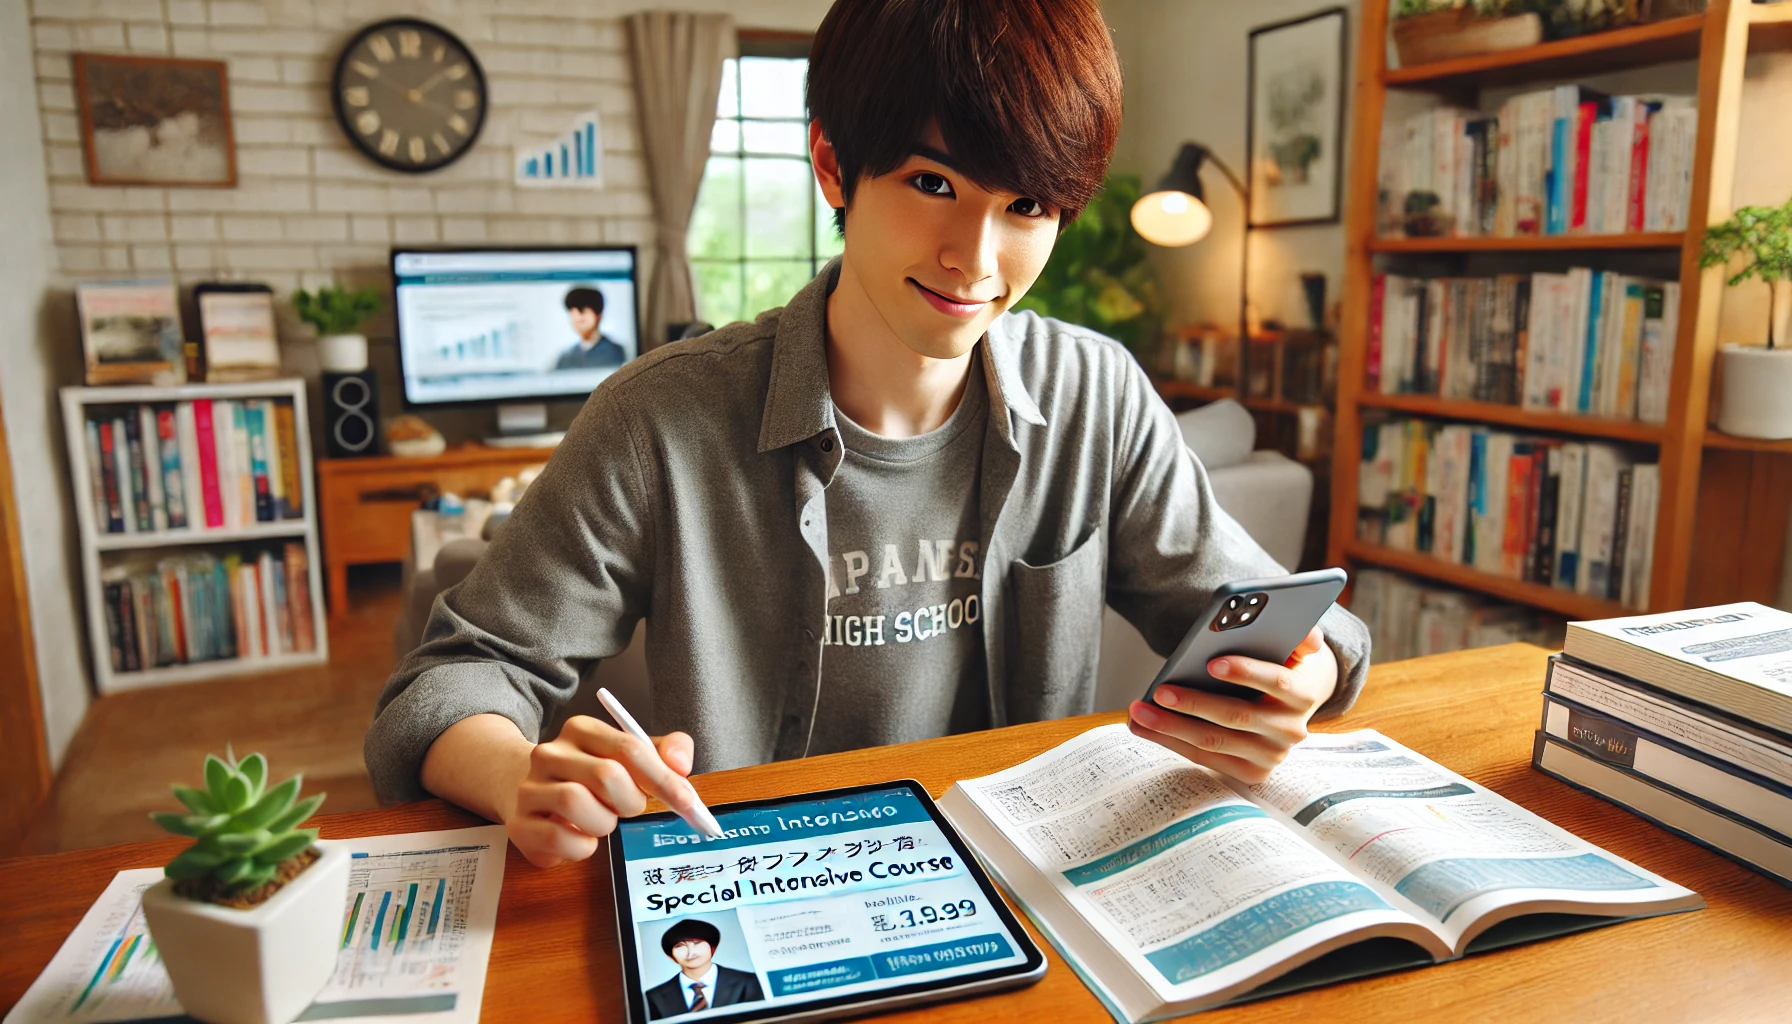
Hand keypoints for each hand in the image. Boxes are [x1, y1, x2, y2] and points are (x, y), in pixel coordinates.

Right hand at [507, 716, 695, 868]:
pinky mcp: (519, 824)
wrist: (526, 791)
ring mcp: (530, 787)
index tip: (688, 802)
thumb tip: (681, 765)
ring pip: (577, 804)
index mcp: (581, 730)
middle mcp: (550, 753)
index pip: (629, 747)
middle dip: (631, 801)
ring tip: (601, 821)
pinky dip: (582, 847)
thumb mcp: (628, 756)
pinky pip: (559, 839)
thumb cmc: (589, 776)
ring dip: (604, 824)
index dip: (663, 778)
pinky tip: (581, 838)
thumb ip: (663, 753)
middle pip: (606, 775)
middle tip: (630, 808)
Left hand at [1127, 626, 1337, 784]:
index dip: (1246, 672)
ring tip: (1138, 711)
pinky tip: (1144, 727)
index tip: (1212, 662)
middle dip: (1195, 704)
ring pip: (1214, 741)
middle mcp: (1290, 731)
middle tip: (1160, 691)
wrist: (1287, 709)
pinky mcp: (1250, 772)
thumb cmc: (1278, 669)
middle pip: (1236, 716)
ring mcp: (1270, 756)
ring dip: (1171, 728)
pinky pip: (1204, 757)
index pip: (1277, 681)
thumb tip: (1309, 636)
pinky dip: (1171, 742)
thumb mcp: (1293, 651)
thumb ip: (1302, 638)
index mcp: (1304, 694)